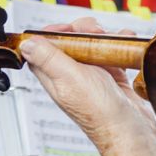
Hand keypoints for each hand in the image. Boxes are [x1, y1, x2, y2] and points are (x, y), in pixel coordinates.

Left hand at [20, 18, 155, 155]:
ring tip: (111, 39)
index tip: (67, 27)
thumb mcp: (70, 78)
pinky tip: (124, 48)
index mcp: (55, 77)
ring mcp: (92, 76)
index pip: (43, 48)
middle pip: (70, 43)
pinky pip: (112, 55)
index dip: (52, 33)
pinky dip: (119, 47)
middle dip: (83, 30)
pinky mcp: (111, 77)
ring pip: (93, 46)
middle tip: (94, 32)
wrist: (129, 129)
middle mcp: (71, 76)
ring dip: (104, 37)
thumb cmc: (99, 111)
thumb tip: (26, 44)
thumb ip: (49, 58)